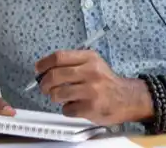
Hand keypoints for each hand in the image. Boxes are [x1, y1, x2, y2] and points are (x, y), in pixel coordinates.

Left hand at [36, 50, 152, 124]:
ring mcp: (91, 90)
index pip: (59, 57)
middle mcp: (91, 72)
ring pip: (57, 93)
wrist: (126, 98)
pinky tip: (75, 105)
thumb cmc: (105, 81)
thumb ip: (72, 63)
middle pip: (55, 75)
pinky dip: (67, 109)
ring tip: (62, 96)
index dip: (44, 64)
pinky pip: (66, 109)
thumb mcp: (92, 63)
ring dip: (55, 97)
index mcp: (89, 58)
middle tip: (44, 87)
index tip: (38, 69)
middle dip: (44, 83)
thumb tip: (44, 69)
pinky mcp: (90, 107)